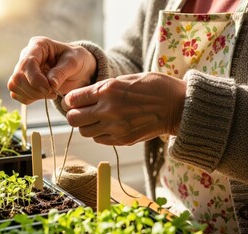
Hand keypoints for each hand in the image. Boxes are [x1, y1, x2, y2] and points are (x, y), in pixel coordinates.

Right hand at [7, 36, 96, 104]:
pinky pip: (17, 94)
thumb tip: (50, 84)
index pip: (27, 63)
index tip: (49, 88)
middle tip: (52, 93)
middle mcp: (27, 55)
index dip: (35, 79)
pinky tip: (44, 96)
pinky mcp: (23, 81)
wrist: (79, 68)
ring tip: (50, 94)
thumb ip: (61, 72)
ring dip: (32, 95)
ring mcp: (23, 69)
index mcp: (38, 45)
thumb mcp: (74, 62)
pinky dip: (29, 98)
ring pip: (15, 86)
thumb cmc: (77, 60)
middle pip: (17, 76)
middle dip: (34, 89)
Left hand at [62, 72, 186, 145]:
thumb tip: (84, 96)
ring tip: (96, 119)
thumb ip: (103, 88)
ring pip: (84, 132)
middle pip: (73, 119)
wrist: (178, 106)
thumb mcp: (126, 78)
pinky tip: (109, 126)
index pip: (72, 100)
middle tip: (81, 112)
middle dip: (74, 115)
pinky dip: (100, 134)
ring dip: (87, 125)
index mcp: (107, 90)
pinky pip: (100, 140)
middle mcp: (108, 110)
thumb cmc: (155, 87)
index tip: (73, 101)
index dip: (69, 101)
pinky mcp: (123, 140)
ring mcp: (115, 127)